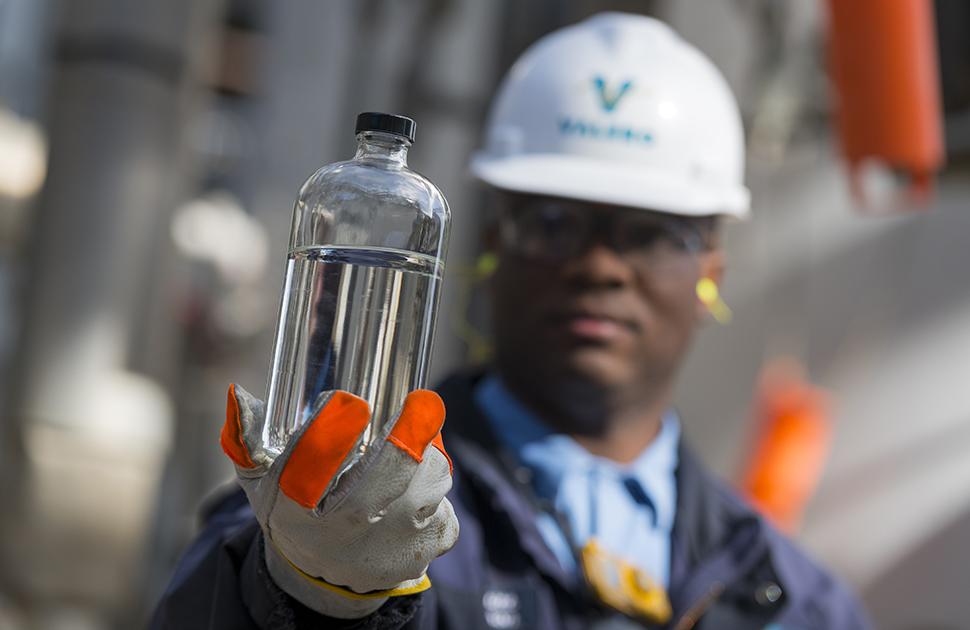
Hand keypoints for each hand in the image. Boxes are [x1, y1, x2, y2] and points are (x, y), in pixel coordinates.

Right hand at [220, 385, 458, 617]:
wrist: (331, 580)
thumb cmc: (299, 514)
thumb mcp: (263, 485)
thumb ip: (246, 441)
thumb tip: (238, 395)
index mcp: (301, 511)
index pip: (309, 472)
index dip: (328, 437)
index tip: (347, 403)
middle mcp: (352, 529)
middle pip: (388, 474)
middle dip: (406, 436)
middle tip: (420, 401)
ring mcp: (398, 540)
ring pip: (430, 474)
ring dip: (424, 452)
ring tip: (408, 445)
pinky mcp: (433, 542)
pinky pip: (446, 496)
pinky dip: (435, 481)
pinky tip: (415, 484)